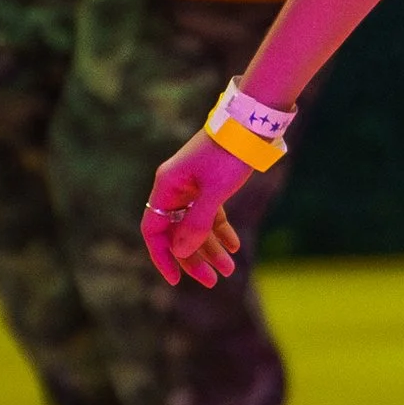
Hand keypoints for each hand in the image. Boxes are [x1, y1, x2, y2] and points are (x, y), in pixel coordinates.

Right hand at [142, 130, 254, 285]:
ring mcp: (192, 187)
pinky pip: (210, 215)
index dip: (162, 256)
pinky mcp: (210, 185)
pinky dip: (221, 231)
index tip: (176, 279)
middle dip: (193, 259)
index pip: (153, 230)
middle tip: (212, 281)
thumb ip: (197, 223)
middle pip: (177, 233)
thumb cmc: (229, 155)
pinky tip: (234, 246)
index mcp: (167, 187)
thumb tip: (181, 252)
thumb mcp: (214, 192)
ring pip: (196, 226)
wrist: (250, 123)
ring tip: (230, 270)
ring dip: (211, 249)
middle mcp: (175, 189)